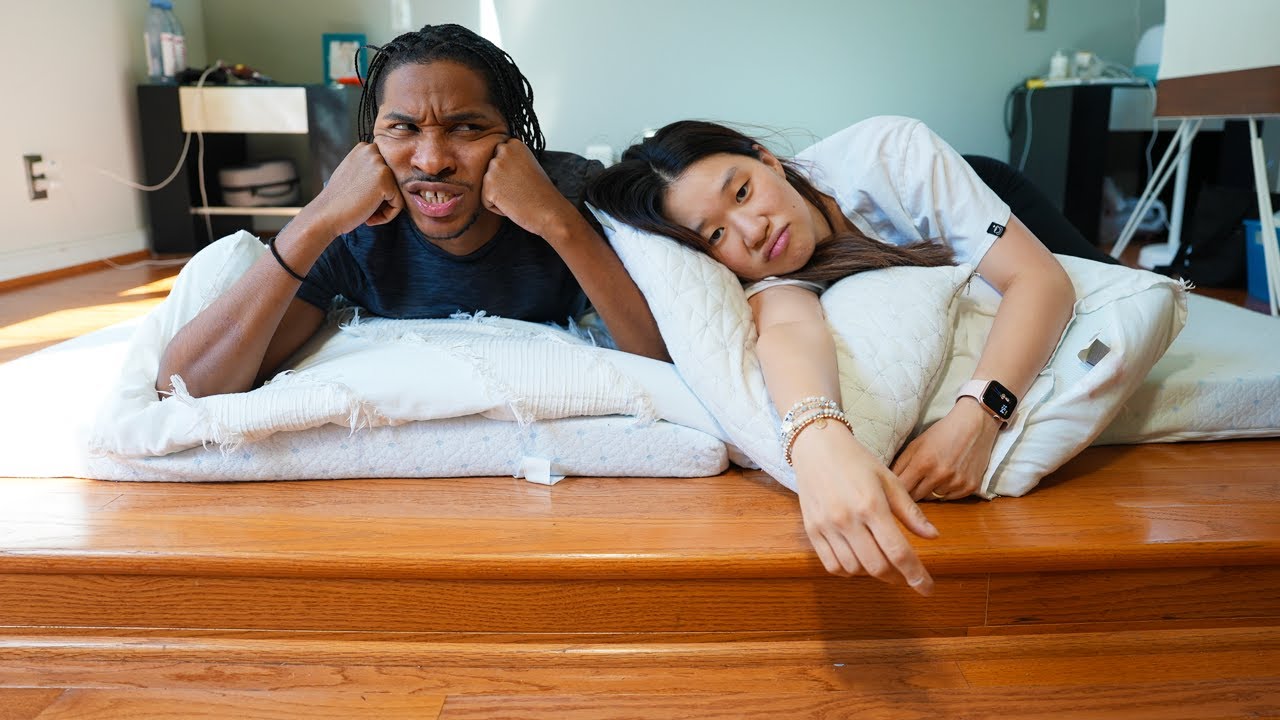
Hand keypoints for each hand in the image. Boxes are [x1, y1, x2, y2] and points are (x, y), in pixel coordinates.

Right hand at [303, 142, 402, 238]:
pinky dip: (387, 216)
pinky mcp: (386, 181)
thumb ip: (369, 169)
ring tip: (365, 212)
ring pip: (397, 192)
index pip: (387, 171)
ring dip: (384, 208)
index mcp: (364, 148)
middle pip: (394, 181)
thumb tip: (389, 176)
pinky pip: (399, 204)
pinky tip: (368, 218)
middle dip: (383, 198)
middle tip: (363, 206)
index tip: (361, 198)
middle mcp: (372, 151)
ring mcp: (379, 164)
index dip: (377, 189)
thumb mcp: (352, 173)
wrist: (325, 215)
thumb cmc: (338, 200)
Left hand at [481, 139, 574, 237]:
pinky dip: (497, 207)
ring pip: (487, 185)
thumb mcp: (529, 165)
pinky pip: (486, 200)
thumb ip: (512, 159)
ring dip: (500, 195)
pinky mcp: (488, 186)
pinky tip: (513, 204)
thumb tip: (496, 161)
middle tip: (521, 188)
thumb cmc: (542, 193)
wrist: (549, 211)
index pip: (498, 157)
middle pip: (490, 171)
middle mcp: (502, 151)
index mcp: (514, 144)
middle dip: (501, 183)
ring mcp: (494, 168)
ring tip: (518, 196)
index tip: (523, 178)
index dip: (509, 173)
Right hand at [792, 424, 937, 593]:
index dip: (916, 575)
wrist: (816, 446)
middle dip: (897, 577)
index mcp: (872, 505)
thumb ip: (910, 511)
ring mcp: (826, 526)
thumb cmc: (857, 461)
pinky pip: (831, 564)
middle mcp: (847, 519)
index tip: (927, 589)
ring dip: (872, 573)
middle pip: (877, 566)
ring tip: (881, 561)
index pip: (899, 552)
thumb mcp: (889, 480)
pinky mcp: (812, 529)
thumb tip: (933, 536)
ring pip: (854, 569)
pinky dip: (848, 570)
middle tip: (905, 574)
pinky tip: (858, 560)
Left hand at [892, 399, 1000, 500]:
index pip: (903, 489)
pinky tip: (948, 477)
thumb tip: (888, 482)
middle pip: (917, 497)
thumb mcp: (916, 444)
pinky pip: (950, 498)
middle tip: (915, 481)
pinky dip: (946, 491)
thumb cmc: (942, 433)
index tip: (896, 488)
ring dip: (930, 491)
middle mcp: (940, 475)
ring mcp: (956, 482)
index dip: (898, 489)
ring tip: (934, 475)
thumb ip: (900, 464)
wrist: (975, 425)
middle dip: (913, 491)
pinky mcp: (970, 487)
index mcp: (923, 463)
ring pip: (934, 498)